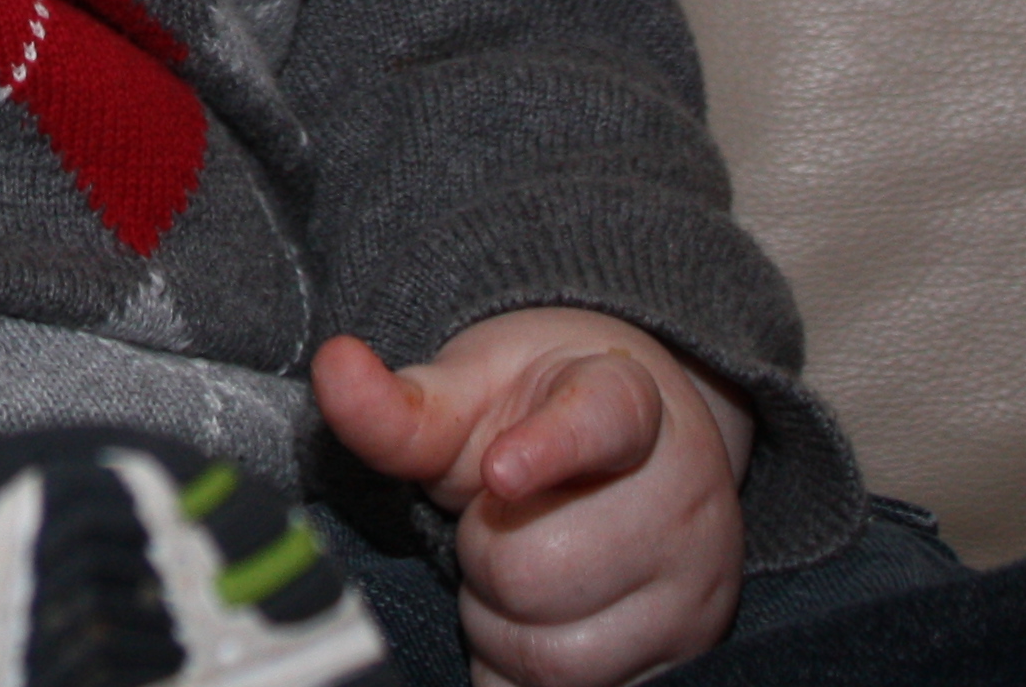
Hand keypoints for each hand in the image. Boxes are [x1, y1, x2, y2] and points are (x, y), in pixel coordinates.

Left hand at [315, 311, 750, 686]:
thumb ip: (405, 402)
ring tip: (517, 573)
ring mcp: (692, 589)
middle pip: (539, 569)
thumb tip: (334, 370)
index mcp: (628, 402)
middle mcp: (681, 499)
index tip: (499, 471)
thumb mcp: (472, 389)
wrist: (639, 439)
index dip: (548, 449)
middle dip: (484, 558)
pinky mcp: (685, 658)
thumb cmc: (540, 410)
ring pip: (555, 656)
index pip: (601, 422)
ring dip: (502, 627)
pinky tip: (530, 626)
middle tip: (496, 522)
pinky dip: (523, 674)